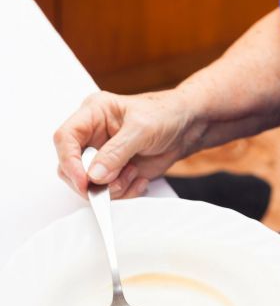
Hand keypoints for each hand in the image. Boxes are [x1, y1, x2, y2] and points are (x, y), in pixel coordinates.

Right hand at [54, 88, 207, 197]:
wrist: (188, 127)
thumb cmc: (166, 114)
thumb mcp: (142, 129)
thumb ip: (116, 152)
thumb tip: (93, 175)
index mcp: (92, 114)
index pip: (65, 138)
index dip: (69, 161)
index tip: (84, 181)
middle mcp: (92, 135)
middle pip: (70, 166)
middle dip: (92, 181)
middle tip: (115, 182)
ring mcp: (102, 156)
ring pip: (89, 184)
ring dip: (113, 187)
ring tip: (135, 173)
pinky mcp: (115, 172)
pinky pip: (108, 192)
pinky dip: (124, 192)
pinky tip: (140, 179)